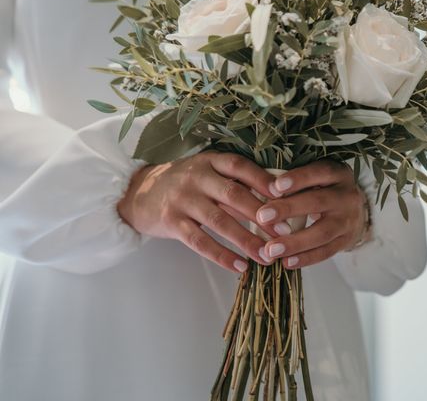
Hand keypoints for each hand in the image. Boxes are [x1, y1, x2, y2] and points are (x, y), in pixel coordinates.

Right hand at [117, 151, 282, 272]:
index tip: (285, 195)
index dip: (263, 180)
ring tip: (266, 256)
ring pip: (219, 221)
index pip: (240, 167)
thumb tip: (277, 199)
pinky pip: (200, 242)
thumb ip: (235, 183)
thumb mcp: (207, 173)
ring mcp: (182, 199)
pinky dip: (222, 255)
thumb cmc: (185, 184)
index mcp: (210, 162)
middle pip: (233, 195)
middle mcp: (196, 177)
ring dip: (246, 240)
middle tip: (284, 232)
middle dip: (261, 214)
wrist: (138, 192)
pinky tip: (240, 266)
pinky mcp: (171, 222)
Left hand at [255, 160, 368, 268]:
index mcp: (337, 173)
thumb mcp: (317, 177)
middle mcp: (346, 195)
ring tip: (271, 249)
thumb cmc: (325, 189)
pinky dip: (305, 258)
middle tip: (262, 217)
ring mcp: (348, 220)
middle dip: (289, 209)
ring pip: (323, 232)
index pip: (319, 172)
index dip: (298, 179)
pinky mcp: (346, 241)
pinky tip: (286, 262)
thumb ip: (295, 181)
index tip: (275, 187)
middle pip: (318, 202)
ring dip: (295, 242)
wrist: (355, 210)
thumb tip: (260, 188)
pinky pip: (326, 252)